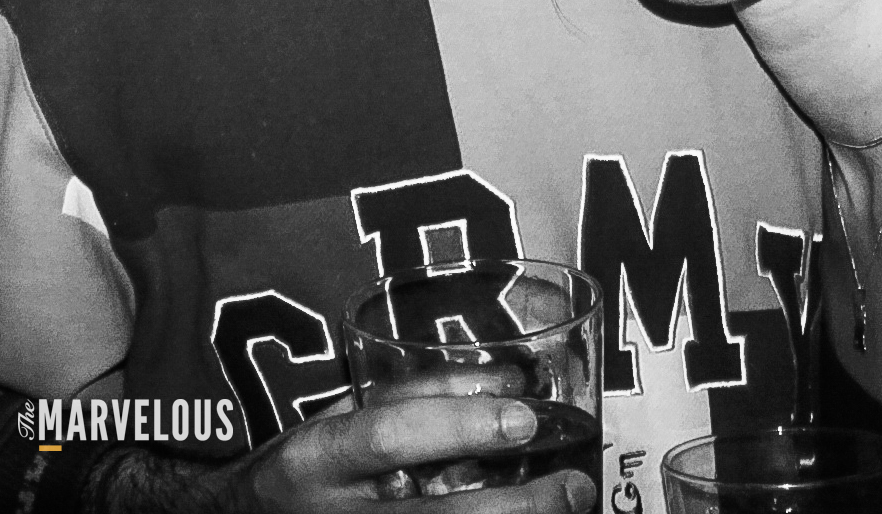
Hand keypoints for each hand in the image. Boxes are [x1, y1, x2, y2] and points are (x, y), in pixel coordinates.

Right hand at [213, 395, 593, 512]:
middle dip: (519, 507)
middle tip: (575, 486)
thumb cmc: (306, 468)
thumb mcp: (340, 417)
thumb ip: (414, 397)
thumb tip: (508, 379)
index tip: (525, 417)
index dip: (459, 426)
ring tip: (569, 509)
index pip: (390, 437)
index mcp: (318, 459)